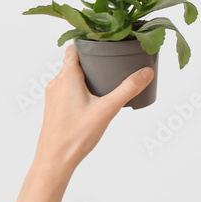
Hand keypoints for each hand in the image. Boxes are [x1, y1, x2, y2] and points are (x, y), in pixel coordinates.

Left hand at [36, 45, 153, 171]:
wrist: (53, 161)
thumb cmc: (75, 135)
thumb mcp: (107, 109)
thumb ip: (128, 89)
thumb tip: (146, 72)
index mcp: (67, 77)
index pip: (73, 48)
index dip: (88, 41)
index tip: (106, 40)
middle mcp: (56, 83)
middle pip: (74, 61)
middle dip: (93, 58)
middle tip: (114, 58)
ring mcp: (53, 96)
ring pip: (70, 75)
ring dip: (87, 73)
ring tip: (107, 77)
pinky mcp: (54, 108)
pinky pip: (68, 88)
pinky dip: (81, 86)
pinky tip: (95, 97)